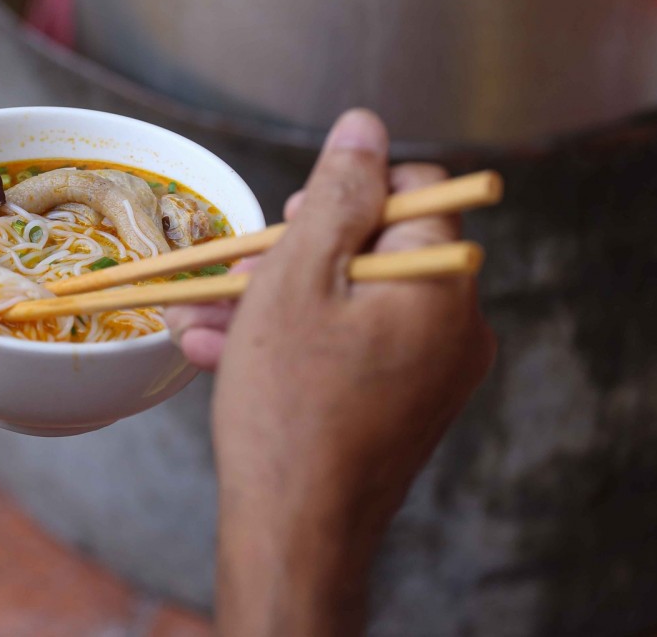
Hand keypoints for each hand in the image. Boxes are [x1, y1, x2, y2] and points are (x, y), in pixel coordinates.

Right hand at [166, 110, 494, 635]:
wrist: (296, 529)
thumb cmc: (288, 404)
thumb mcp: (297, 280)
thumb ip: (336, 195)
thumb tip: (365, 126)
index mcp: (442, 283)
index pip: (416, 191)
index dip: (349, 192)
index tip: (296, 216)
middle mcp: (454, 324)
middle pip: (377, 248)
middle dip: (297, 252)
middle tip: (240, 270)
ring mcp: (432, 370)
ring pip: (351, 302)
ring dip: (275, 301)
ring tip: (203, 316)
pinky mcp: (403, 403)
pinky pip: (348, 348)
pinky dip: (292, 342)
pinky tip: (219, 352)